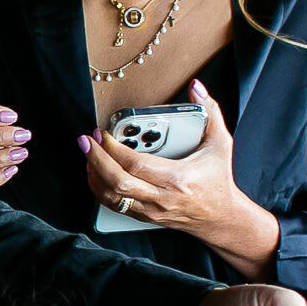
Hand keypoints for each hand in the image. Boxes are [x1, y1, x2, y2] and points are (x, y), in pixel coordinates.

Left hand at [82, 79, 275, 270]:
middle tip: (86, 141)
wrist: (220, 217)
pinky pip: (114, 206)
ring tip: (88, 155)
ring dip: (94, 175)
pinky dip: (100, 189)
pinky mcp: (145, 217)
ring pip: (112, 197)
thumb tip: (196, 87)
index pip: (136, 165)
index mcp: (177, 179)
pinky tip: (96, 173)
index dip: (114, 149)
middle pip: (118, 183)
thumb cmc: (218, 179)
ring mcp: (151, 211)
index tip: (103, 133)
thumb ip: (210, 112)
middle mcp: (161, 198)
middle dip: (96, 160)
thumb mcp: (220, 143)